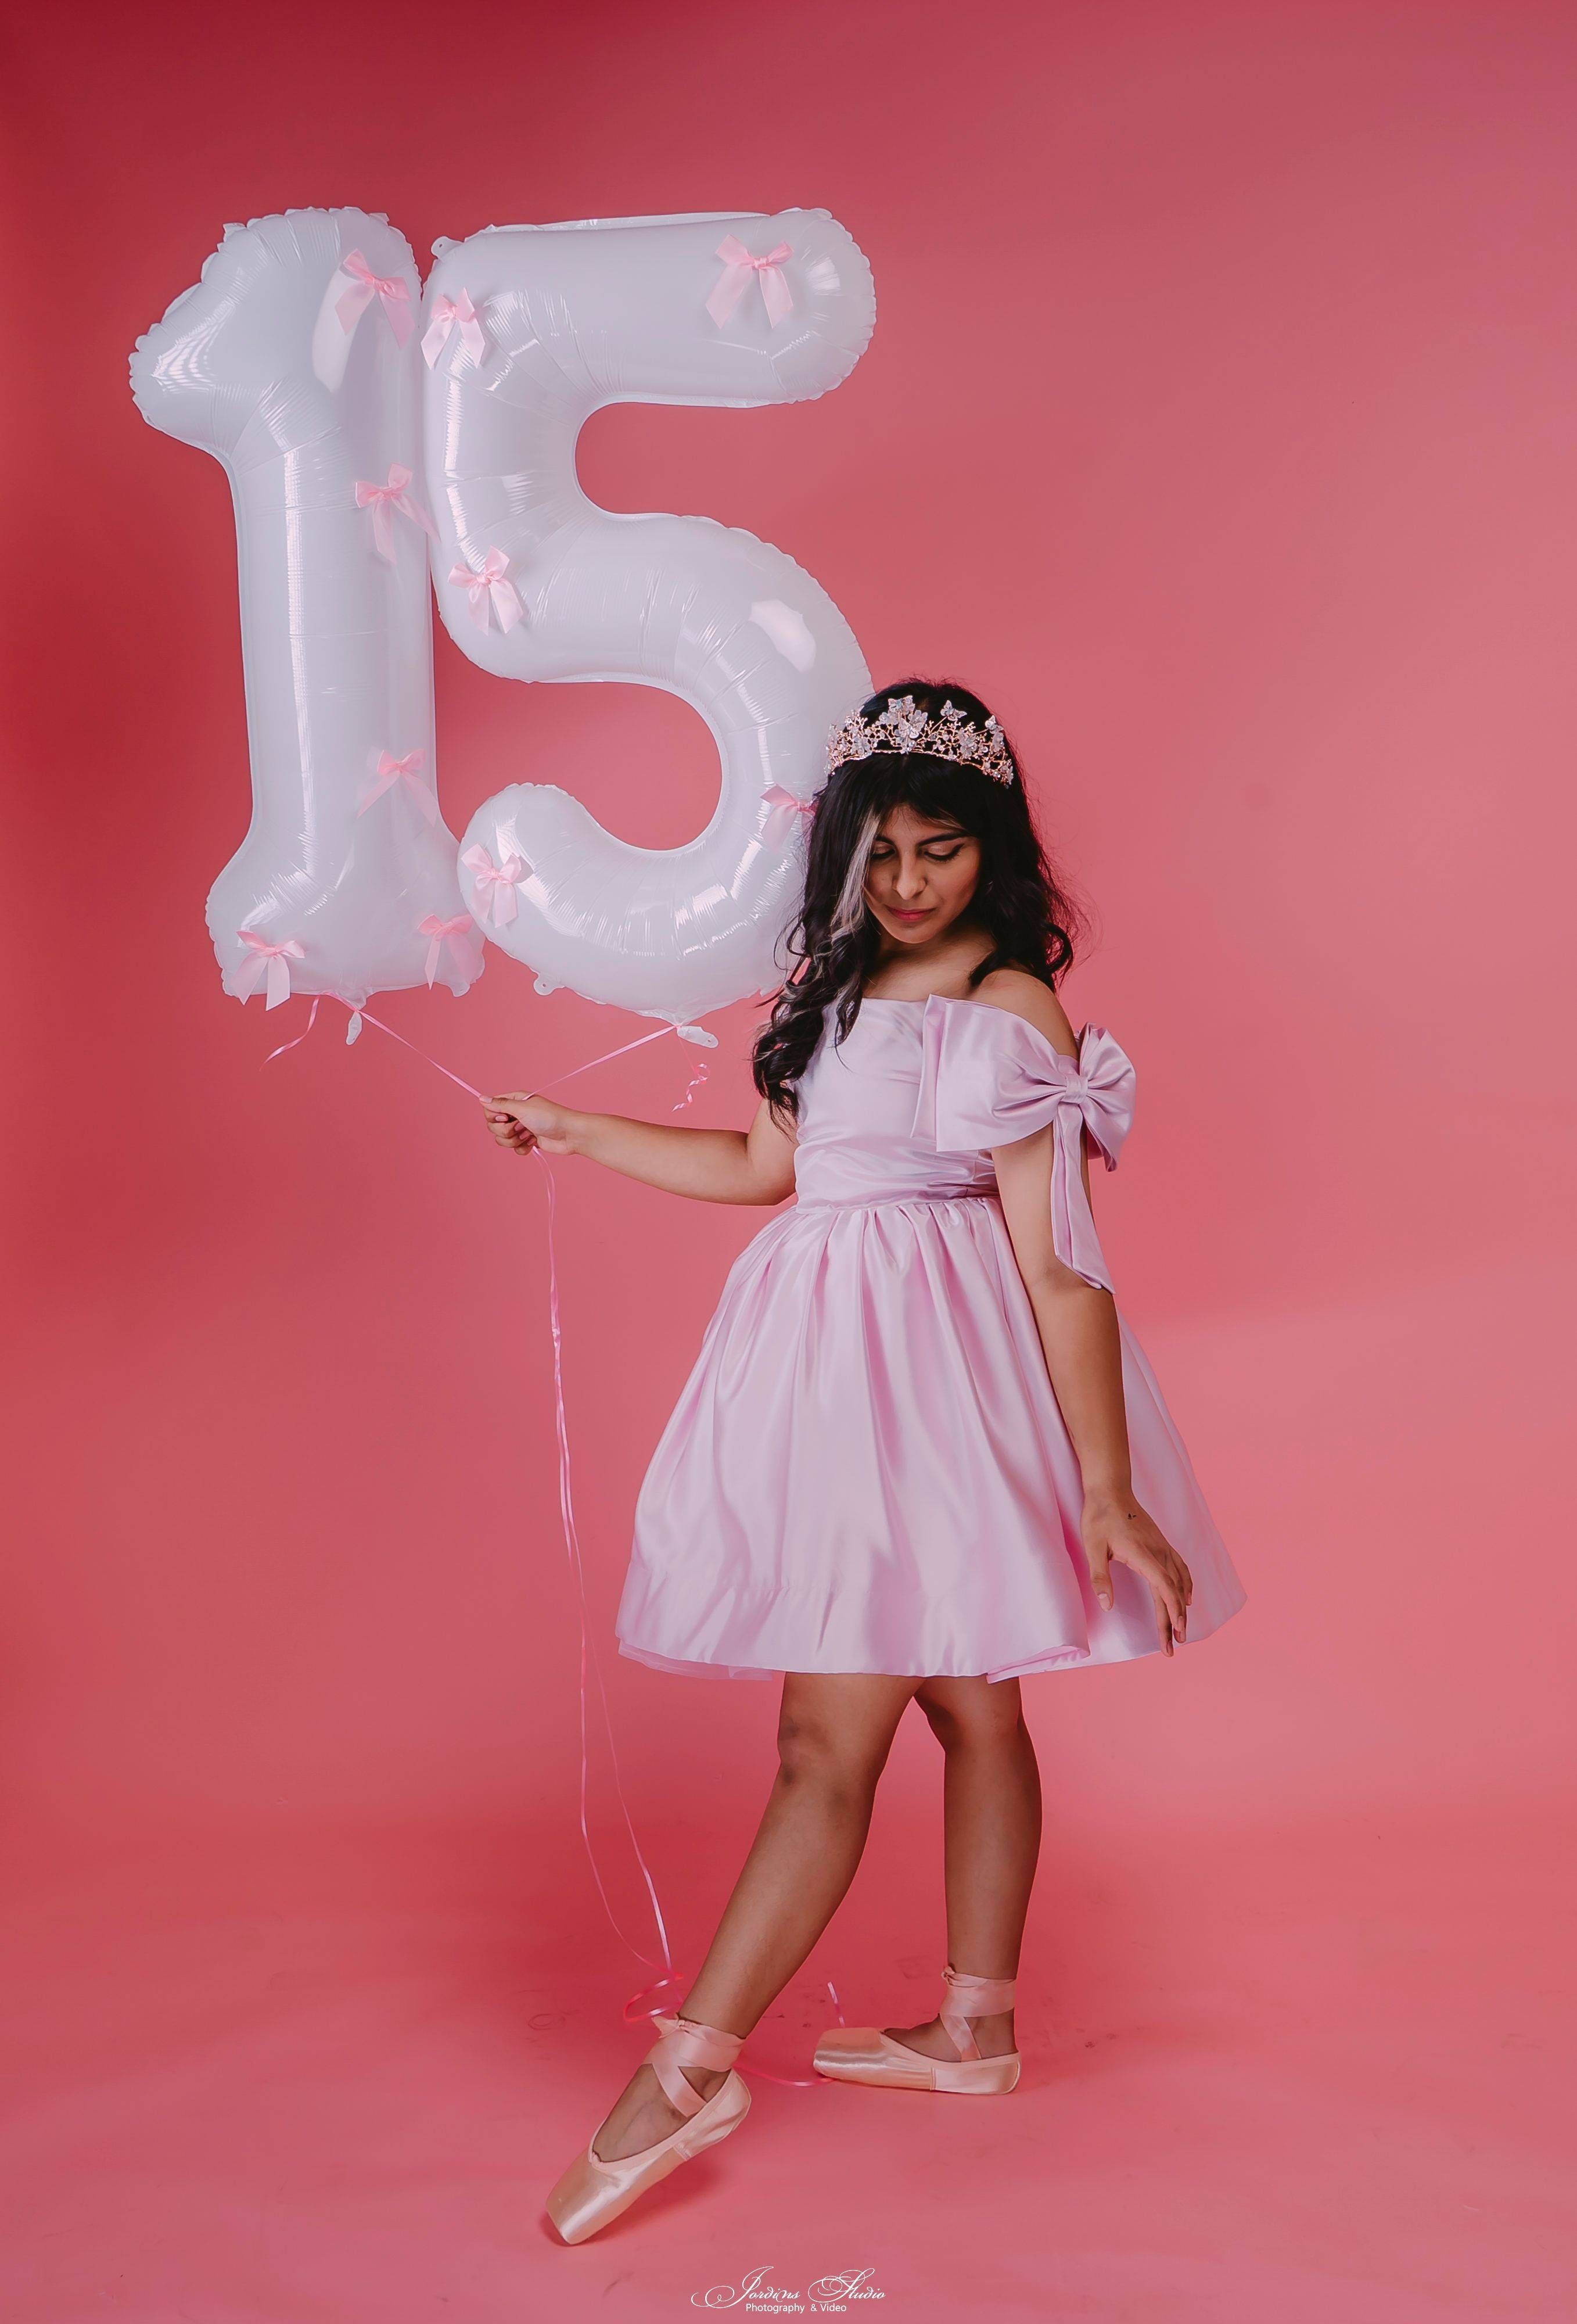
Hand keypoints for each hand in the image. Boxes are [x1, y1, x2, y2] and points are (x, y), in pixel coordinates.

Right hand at [479, 1091, 576, 1156]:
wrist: (569, 1134)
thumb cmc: (549, 1117)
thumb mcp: (522, 1108)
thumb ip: (500, 1105)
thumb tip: (481, 1098)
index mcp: (514, 1101)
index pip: (490, 1109)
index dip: (494, 1116)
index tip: (506, 1117)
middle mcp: (515, 1114)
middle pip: (493, 1126)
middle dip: (506, 1131)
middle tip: (522, 1126)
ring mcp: (521, 1128)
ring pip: (502, 1139)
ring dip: (515, 1140)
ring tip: (529, 1134)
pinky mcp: (527, 1141)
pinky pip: (514, 1149)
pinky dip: (523, 1148)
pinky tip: (533, 1142)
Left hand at [1081, 1492, 1192, 1656]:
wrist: (1111, 1490)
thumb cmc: (1099, 1517)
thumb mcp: (1092, 1547)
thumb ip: (1100, 1577)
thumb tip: (1107, 1606)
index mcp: (1142, 1554)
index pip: (1163, 1588)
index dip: (1171, 1612)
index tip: (1174, 1633)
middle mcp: (1158, 1552)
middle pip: (1172, 1591)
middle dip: (1175, 1621)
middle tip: (1173, 1647)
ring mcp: (1162, 1547)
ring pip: (1178, 1581)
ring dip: (1181, 1607)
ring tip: (1182, 1629)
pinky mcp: (1162, 1544)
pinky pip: (1180, 1567)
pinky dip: (1186, 1585)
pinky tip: (1188, 1597)